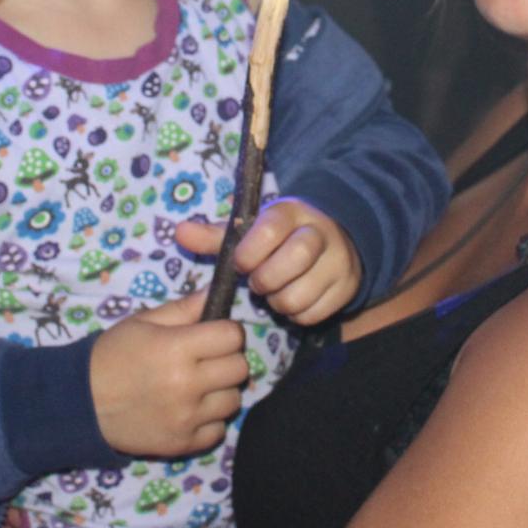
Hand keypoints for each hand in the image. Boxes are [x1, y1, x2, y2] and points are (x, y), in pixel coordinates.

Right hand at [89, 290, 248, 456]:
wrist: (80, 403)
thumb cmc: (112, 355)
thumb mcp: (142, 322)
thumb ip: (183, 308)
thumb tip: (215, 292)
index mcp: (177, 348)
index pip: (232, 336)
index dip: (226, 332)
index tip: (213, 335)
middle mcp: (186, 384)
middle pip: (240, 368)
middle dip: (227, 359)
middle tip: (208, 360)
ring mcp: (186, 418)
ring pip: (233, 401)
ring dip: (221, 391)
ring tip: (199, 387)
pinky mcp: (182, 444)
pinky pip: (218, 431)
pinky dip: (209, 421)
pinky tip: (191, 411)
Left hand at [176, 197, 363, 324]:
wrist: (333, 241)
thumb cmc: (278, 238)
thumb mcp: (250, 231)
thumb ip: (215, 236)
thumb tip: (180, 232)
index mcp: (291, 212)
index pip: (270, 229)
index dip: (249, 253)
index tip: (241, 264)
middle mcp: (320, 233)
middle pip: (294, 259)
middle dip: (267, 279)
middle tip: (259, 282)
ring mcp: (338, 261)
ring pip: (301, 294)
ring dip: (279, 301)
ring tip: (275, 292)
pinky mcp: (347, 288)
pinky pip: (314, 314)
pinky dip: (297, 315)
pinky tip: (293, 300)